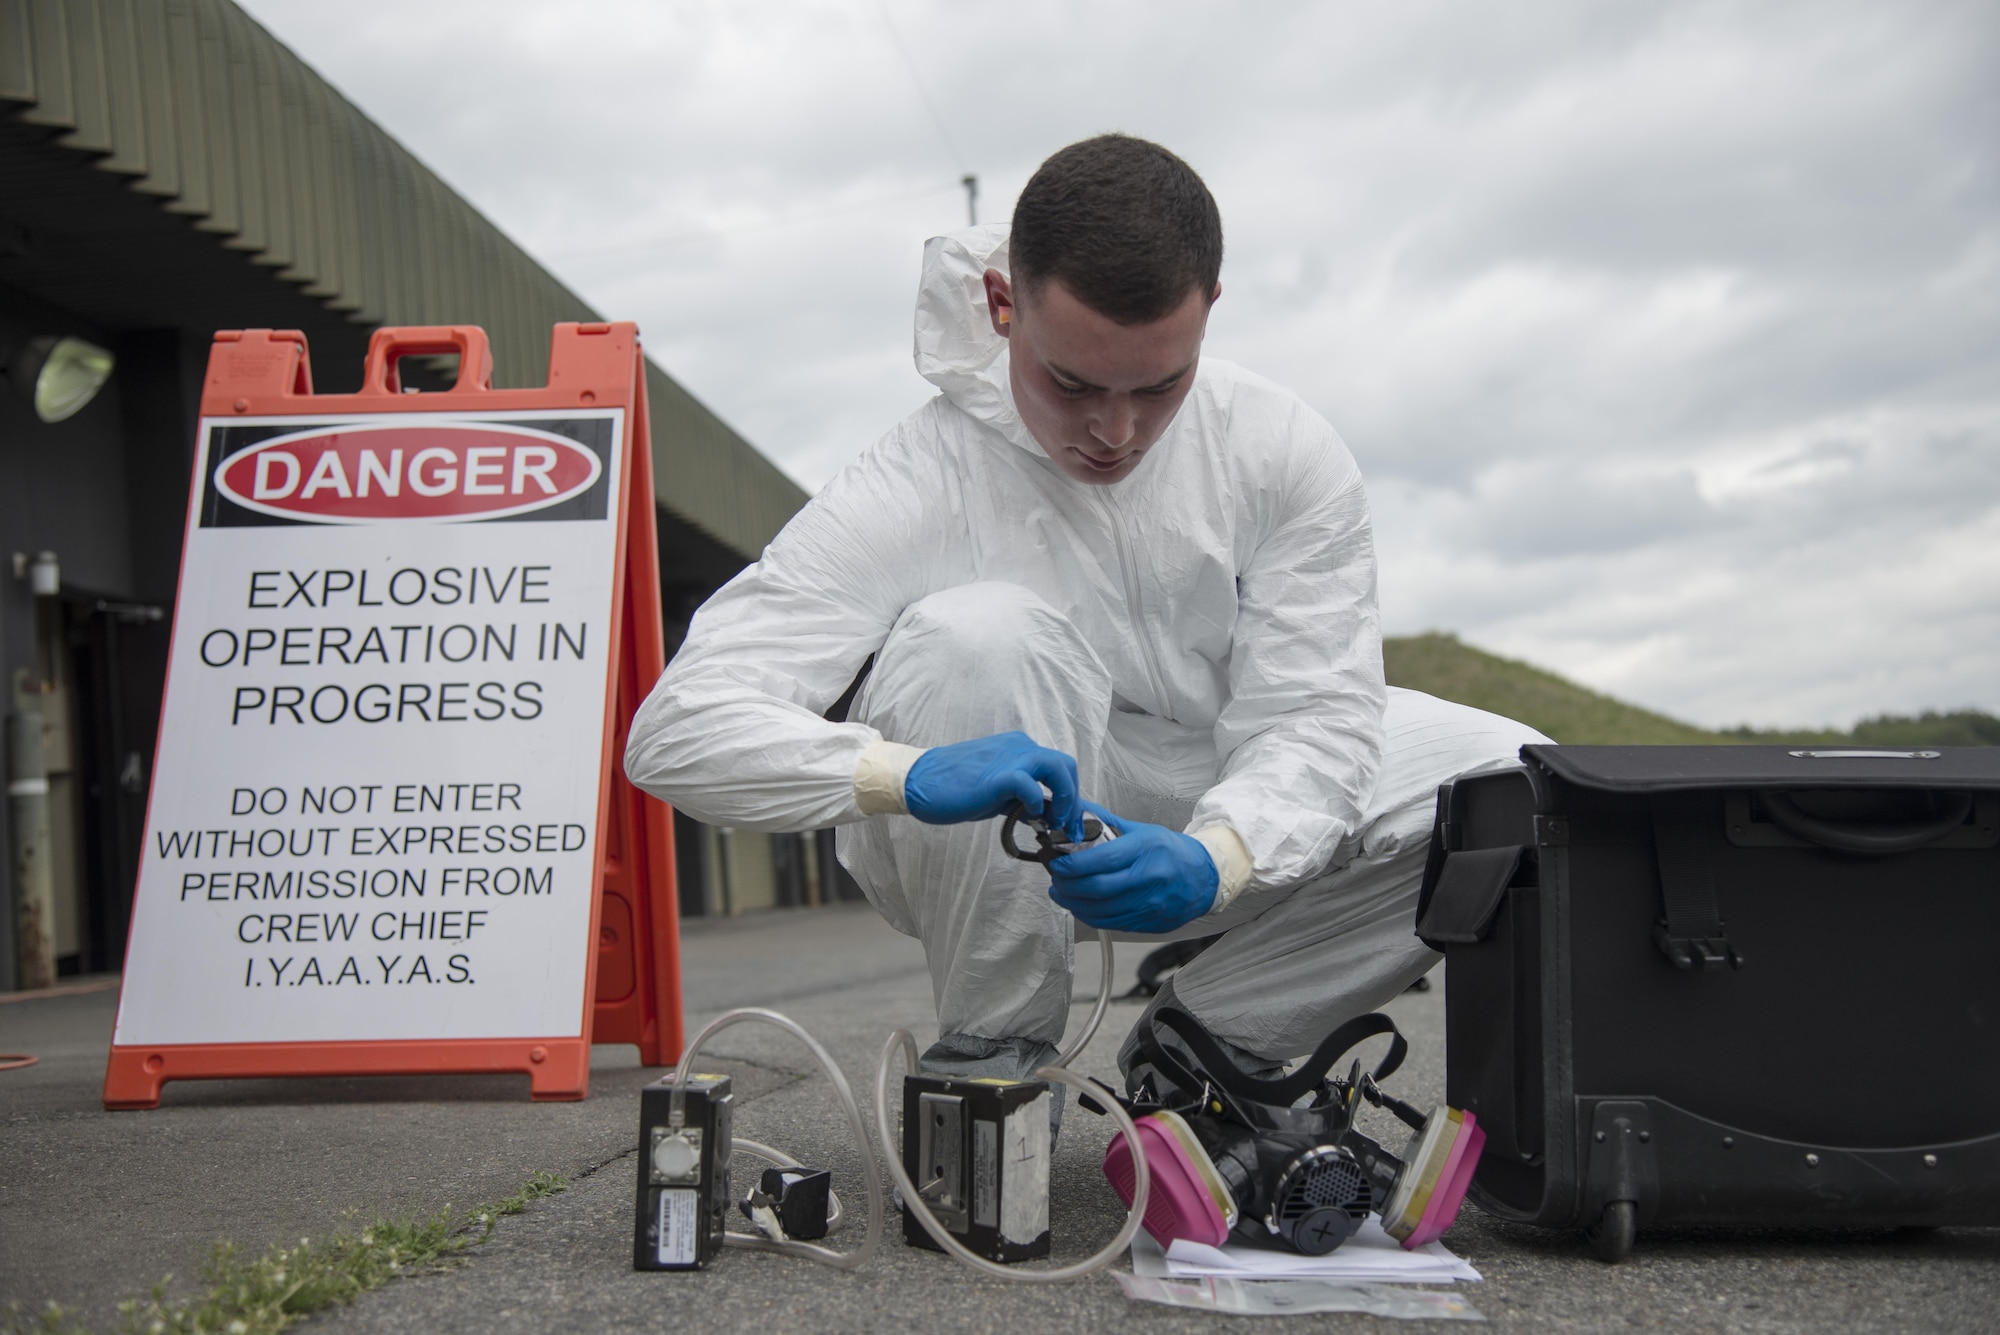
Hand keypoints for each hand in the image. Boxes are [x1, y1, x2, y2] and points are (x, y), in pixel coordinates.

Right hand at [903, 731, 1081, 833]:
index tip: (1070, 823)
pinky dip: (1036, 802)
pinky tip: (1027, 816)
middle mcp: (1019, 747)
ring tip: (1053, 821)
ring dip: (1064, 797)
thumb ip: (1021, 798)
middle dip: (1073, 798)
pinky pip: (1030, 784)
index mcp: (1019, 749)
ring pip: (1058, 767)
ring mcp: (1010, 758)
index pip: (1059, 768)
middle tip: (1066, 826)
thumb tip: (1044, 815)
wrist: (918, 780)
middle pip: (1066, 766)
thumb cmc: (954, 787)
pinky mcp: (998, 776)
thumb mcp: (996, 792)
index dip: (1070, 797)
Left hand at [1048, 803, 1217, 933]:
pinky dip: (1088, 915)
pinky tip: (1080, 905)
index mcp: (1146, 850)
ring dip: (1072, 902)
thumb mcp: (1142, 830)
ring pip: (1099, 910)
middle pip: (1096, 888)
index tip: (1056, 862)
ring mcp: (1150, 905)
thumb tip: (1074, 816)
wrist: (1206, 877)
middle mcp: (1149, 878)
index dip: (1072, 864)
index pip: (1102, 860)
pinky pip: (1109, 923)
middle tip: (1055, 877)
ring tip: (1061, 891)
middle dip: (1066, 885)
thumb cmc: (1172, 851)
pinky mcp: (1148, 923)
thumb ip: (1106, 824)